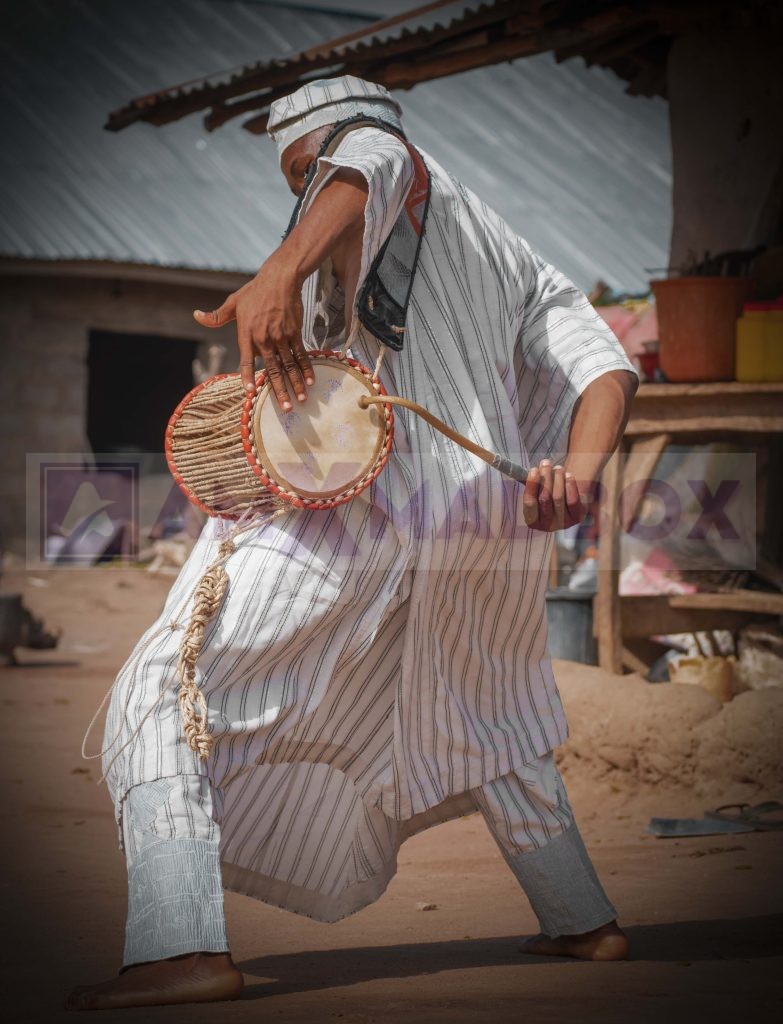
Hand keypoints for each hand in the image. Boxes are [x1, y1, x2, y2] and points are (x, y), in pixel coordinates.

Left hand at [193, 256, 313, 408]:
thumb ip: (216, 316)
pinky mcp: (294, 332)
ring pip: (289, 365)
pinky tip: (310, 381)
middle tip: (285, 408)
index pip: (246, 360)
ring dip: (295, 384)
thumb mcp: (232, 303)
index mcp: (247, 334)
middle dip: (279, 391)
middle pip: (272, 369)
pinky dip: (306, 369)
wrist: (279, 279)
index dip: (248, 376)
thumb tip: (196, 316)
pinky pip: (300, 354)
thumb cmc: (254, 292)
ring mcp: (281, 336)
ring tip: (300, 400)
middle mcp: (264, 338)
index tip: (250, 392)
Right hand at [522, 459, 588, 531]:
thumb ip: (531, 483)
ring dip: (558, 479)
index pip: (529, 503)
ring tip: (558, 468)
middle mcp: (546, 526)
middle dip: (545, 478)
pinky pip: (572, 501)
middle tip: (546, 463)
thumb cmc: (549, 492)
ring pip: (558, 498)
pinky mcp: (577, 518)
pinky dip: (570, 486)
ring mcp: (563, 524)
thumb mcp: (538, 490)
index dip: (531, 485)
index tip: (534, 470)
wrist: (570, 498)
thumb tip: (522, 470)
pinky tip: (568, 476)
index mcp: (532, 520)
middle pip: (544, 499)